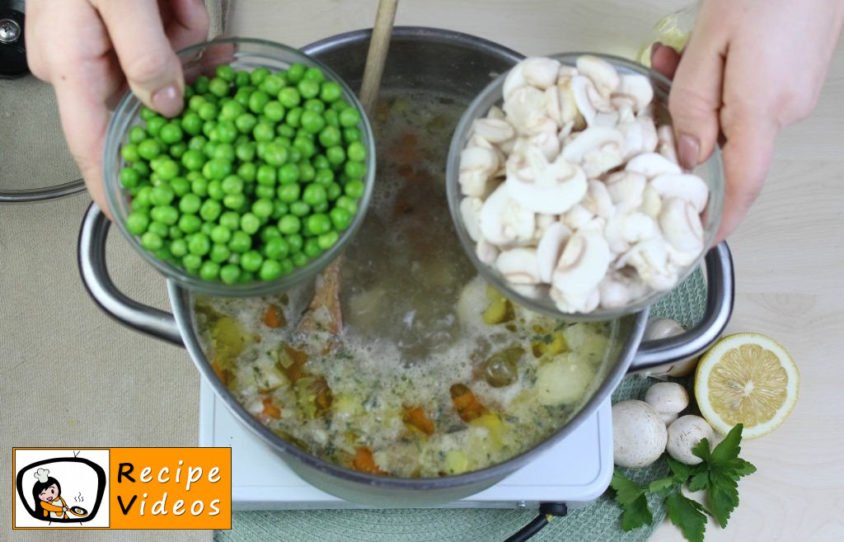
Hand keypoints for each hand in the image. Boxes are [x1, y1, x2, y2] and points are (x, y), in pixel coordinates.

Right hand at [26, 0, 208, 215]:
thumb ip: (147, 56)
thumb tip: (170, 108)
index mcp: (70, 67)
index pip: (90, 146)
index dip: (113, 188)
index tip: (136, 221)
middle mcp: (80, 65)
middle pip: (149, 100)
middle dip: (183, 72)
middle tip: (196, 38)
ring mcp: (97, 47)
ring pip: (165, 67)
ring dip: (184, 35)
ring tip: (174, 1)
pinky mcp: (115, 28)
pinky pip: (164, 40)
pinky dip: (180, 20)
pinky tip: (178, 0)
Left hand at [652, 0, 843, 240]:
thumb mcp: (710, 44)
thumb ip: (693, 105)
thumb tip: (687, 155)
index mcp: (763, 109)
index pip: (742, 184)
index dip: (721, 218)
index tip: (700, 241)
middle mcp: (786, 107)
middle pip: (726, 143)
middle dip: (685, 127)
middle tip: (657, 88)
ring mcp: (796, 89)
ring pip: (733, 114)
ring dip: (698, 94)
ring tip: (675, 55)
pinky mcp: (798, 72)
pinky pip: (749, 93)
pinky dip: (720, 79)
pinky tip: (705, 48)